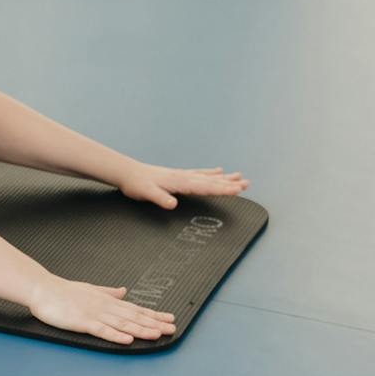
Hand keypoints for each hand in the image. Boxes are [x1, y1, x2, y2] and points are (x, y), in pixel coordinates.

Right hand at [28, 274, 174, 343]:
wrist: (42, 289)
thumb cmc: (63, 291)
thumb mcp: (90, 289)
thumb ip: (108, 292)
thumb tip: (123, 291)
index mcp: (106, 300)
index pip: (135, 308)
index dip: (154, 315)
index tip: (169, 319)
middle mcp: (104, 307)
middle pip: (133, 316)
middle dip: (154, 324)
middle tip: (171, 329)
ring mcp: (94, 314)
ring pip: (122, 323)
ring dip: (140, 329)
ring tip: (156, 335)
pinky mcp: (81, 322)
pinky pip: (101, 330)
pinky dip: (115, 335)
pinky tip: (127, 339)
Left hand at [118, 163, 248, 209]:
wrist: (127, 172)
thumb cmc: (136, 184)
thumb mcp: (146, 193)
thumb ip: (160, 198)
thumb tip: (173, 204)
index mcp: (180, 182)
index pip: (205, 187)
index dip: (222, 189)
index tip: (238, 190)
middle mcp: (184, 176)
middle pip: (212, 181)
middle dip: (230, 183)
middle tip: (247, 184)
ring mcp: (182, 175)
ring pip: (208, 176)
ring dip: (224, 178)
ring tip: (240, 177)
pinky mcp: (178, 175)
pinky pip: (199, 174)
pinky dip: (210, 173)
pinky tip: (218, 171)